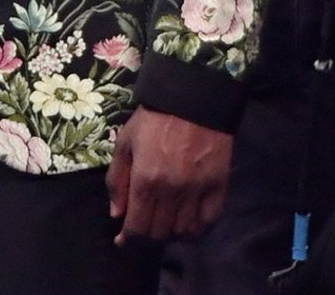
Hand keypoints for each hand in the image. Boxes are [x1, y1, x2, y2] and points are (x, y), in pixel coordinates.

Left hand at [106, 106, 232, 242]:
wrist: (191, 95)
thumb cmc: (153, 117)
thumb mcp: (126, 142)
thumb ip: (117, 179)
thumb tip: (116, 214)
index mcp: (145, 180)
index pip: (137, 227)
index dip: (128, 239)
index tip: (123, 240)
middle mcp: (171, 191)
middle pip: (159, 233)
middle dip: (147, 234)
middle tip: (144, 225)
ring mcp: (197, 190)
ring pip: (184, 231)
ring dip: (172, 232)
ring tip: (165, 222)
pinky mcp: (218, 185)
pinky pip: (209, 221)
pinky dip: (198, 228)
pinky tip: (189, 223)